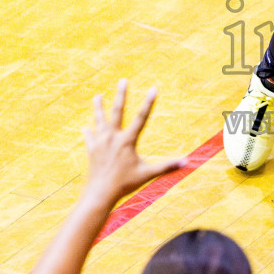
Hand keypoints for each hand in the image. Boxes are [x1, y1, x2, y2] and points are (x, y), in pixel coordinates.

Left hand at [82, 81, 183, 206]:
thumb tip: (187, 163)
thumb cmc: (125, 184)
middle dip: (121, 94)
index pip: (141, 118)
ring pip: (99, 120)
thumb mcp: (148, 174)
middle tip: (123, 80)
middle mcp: (113, 137)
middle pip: (117, 111)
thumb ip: (167, 166)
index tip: (153, 88)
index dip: (148, 102)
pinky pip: (89, 137)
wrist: (100, 193)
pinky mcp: (91, 149)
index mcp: (127, 141)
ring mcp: (100, 142)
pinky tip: (87, 128)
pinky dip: (89, 132)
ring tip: (97, 96)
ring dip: (98, 107)